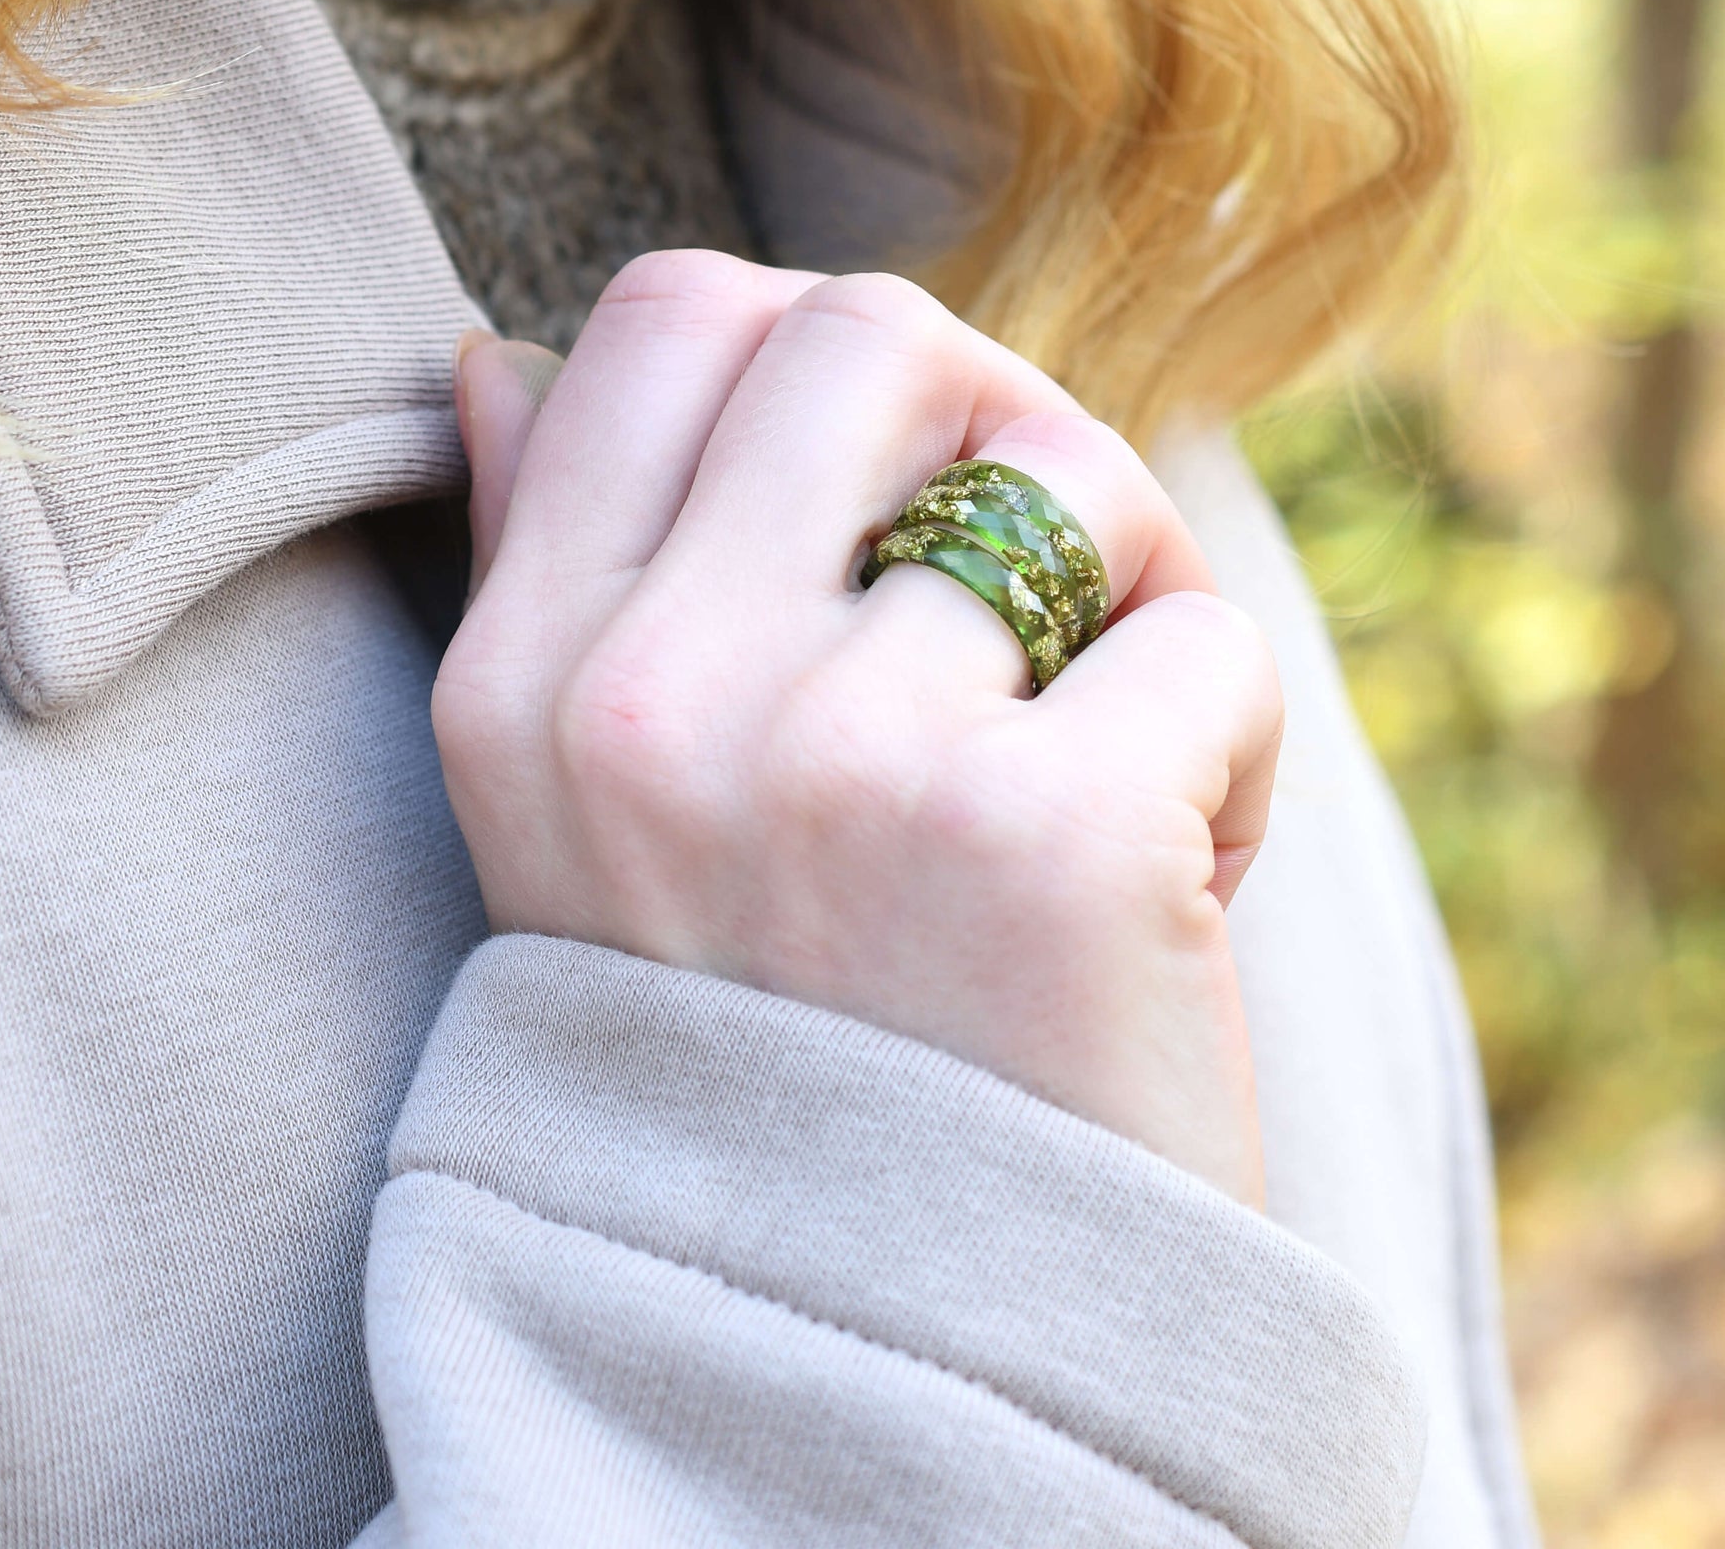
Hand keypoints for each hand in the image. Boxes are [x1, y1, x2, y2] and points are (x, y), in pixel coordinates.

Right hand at [434, 252, 1280, 1203]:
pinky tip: (1168, 914)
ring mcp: (839, 760)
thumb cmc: (774, 1087)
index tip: (886, 536)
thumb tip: (495, 359)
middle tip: (1034, 630)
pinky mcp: (1041, 838)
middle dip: (998, 444)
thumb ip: (549, 579)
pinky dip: (1230, 760)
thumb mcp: (585, 846)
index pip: (669, 317)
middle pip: (880, 331)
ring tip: (1103, 796)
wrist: (895, 1406)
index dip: (827, 382)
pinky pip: (1208, 642)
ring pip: (1074, 472)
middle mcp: (648, 702)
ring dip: (1135, 615)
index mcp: (521, 691)